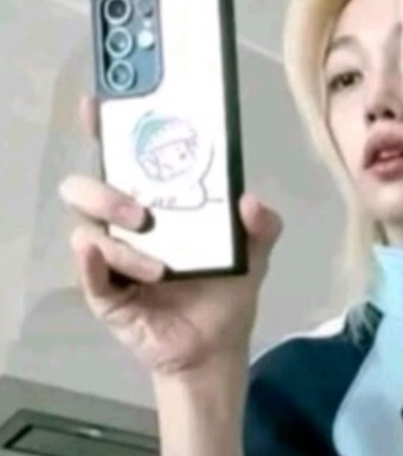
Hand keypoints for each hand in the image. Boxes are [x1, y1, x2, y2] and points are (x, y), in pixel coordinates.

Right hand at [60, 95, 282, 375]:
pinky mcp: (105, 294)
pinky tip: (99, 256)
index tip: (100, 107)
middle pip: (88, 188)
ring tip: (159, 268)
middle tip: (145, 214)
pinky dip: (90, 263)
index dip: (106, 129)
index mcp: (156, 204)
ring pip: (87, 229)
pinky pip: (87, 273)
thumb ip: (262, 225)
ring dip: (121, 243)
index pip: (122, 159)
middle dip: (107, 192)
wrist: (217, 348)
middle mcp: (125, 225)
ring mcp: (111, 258)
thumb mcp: (254, 254)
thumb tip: (250, 202)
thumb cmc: (227, 293)